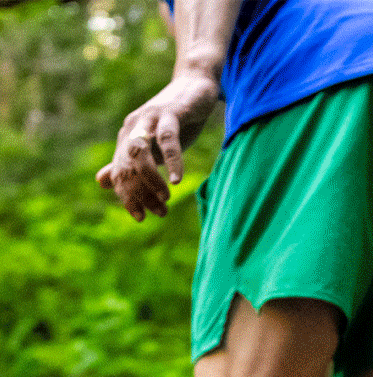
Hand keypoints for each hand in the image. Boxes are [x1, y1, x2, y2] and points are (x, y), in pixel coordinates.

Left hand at [96, 69, 219, 220]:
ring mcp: (150, 119)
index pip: (120, 173)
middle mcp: (133, 127)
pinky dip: (172, 161)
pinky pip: (167, 140)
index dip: (128, 198)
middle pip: (126, 166)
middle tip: (159, 212)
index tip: (141, 217)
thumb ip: (129, 164)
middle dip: (139, 194)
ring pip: (140, 153)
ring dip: (151, 180)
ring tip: (165, 199)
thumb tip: (101, 182)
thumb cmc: (177, 120)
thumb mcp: (152, 146)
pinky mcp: (170, 113)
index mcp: (127, 138)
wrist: (195, 87)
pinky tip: (177, 180)